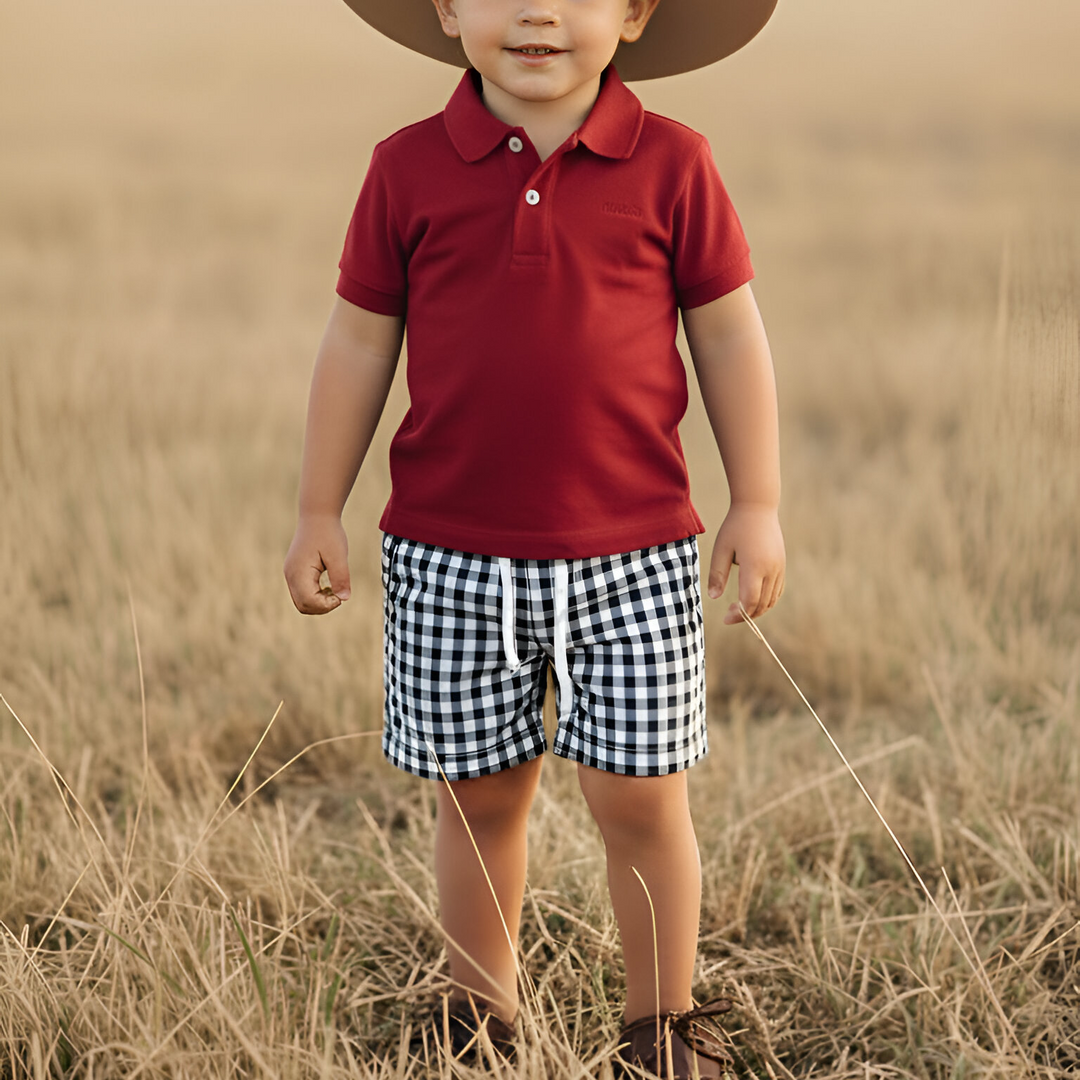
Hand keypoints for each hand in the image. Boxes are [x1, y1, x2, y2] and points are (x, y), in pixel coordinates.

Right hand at [283, 515, 350, 614]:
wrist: (317, 515)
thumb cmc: (329, 534)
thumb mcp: (339, 556)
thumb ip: (340, 578)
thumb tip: (344, 599)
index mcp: (299, 572)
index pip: (309, 602)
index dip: (327, 605)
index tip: (341, 595)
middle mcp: (290, 575)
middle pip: (303, 606)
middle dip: (322, 607)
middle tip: (338, 594)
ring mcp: (290, 573)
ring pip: (301, 601)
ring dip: (318, 602)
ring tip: (334, 589)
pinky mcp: (294, 571)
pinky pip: (301, 592)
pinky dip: (314, 595)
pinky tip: (328, 585)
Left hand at [706, 504, 784, 623]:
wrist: (758, 507)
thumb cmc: (735, 527)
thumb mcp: (721, 549)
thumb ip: (717, 574)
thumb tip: (713, 597)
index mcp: (754, 566)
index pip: (749, 601)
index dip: (738, 615)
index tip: (725, 618)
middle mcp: (771, 570)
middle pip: (761, 605)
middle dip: (746, 616)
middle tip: (729, 616)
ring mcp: (779, 568)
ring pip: (771, 600)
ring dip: (757, 610)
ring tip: (740, 610)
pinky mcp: (782, 565)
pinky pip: (777, 591)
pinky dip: (766, 601)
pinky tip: (753, 600)